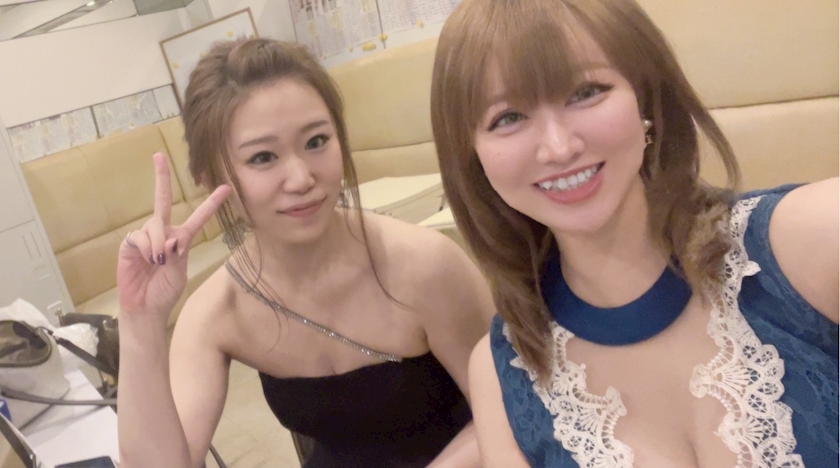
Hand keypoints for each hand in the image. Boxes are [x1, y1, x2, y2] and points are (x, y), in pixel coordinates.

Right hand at [117, 152, 230, 321]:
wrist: (146, 308)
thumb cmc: (165, 292)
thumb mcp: (179, 273)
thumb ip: (177, 255)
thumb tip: (170, 240)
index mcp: (181, 239)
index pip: (198, 218)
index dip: (211, 203)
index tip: (226, 188)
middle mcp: (163, 233)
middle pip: (163, 201)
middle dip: (161, 177)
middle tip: (158, 155)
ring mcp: (145, 237)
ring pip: (154, 225)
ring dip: (158, 243)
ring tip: (157, 261)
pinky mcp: (129, 244)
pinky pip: (139, 236)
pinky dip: (147, 248)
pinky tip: (147, 260)